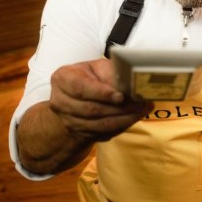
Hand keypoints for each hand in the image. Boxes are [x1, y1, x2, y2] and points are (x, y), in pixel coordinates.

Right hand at [17, 57, 152, 174]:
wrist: (77, 97)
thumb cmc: (91, 77)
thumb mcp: (98, 68)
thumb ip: (110, 73)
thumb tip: (131, 81)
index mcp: (63, 78)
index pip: (80, 88)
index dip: (101, 93)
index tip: (121, 96)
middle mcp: (60, 100)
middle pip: (90, 109)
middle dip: (118, 108)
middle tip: (140, 104)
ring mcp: (67, 120)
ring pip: (98, 124)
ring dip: (123, 119)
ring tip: (141, 111)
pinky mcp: (79, 133)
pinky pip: (102, 133)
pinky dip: (120, 127)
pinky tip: (134, 118)